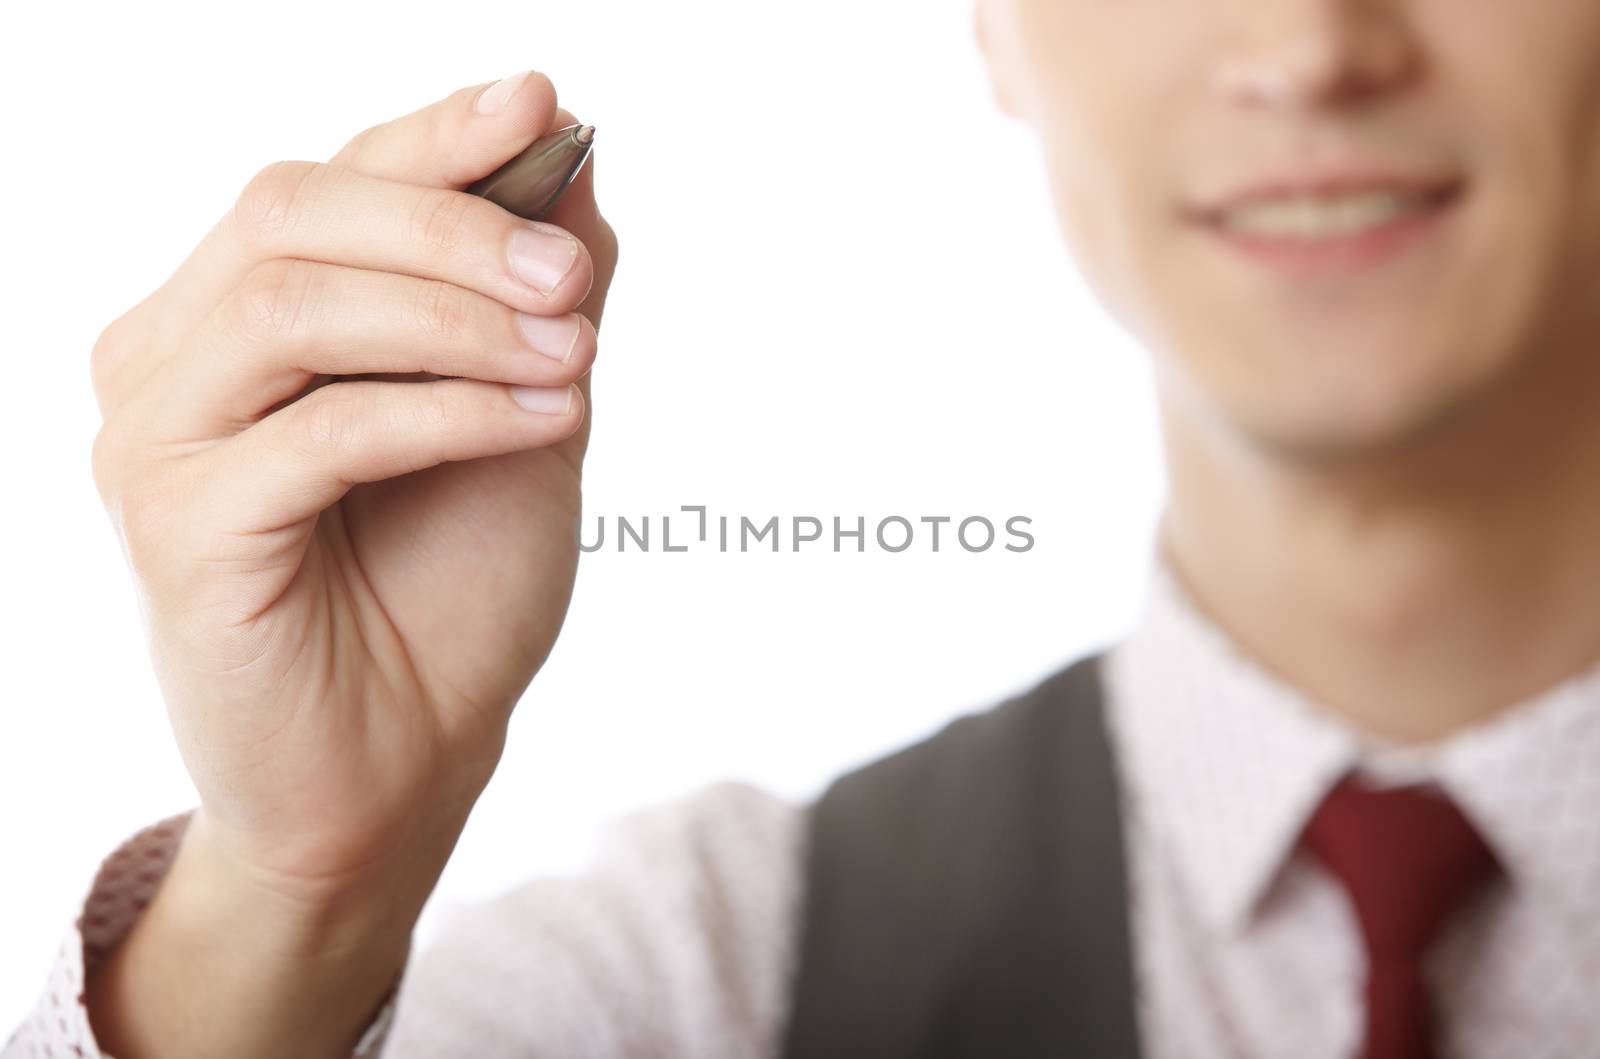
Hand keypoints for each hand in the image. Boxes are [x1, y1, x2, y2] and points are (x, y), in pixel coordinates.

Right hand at [89, 70, 618, 906]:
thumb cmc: (451, 592)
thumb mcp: (525, 418)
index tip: (542, 104)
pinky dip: (449, 409)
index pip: (323, 181)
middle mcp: (170, 361)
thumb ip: (534, 298)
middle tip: (575, 272)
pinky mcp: (179, 532)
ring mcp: (157, 444)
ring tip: (579, 351)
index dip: (431, 135)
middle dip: (451, 224)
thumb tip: (575, 161)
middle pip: (288, 213)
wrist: (406, 764)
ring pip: (292, 307)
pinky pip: (321, 430)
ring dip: (456, 315)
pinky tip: (548, 417)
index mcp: (237, 318)